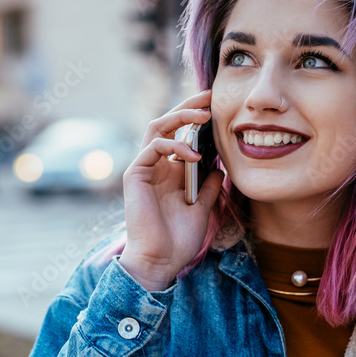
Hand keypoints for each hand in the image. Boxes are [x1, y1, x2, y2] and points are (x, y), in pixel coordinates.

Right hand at [119, 88, 225, 290]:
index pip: (180, 134)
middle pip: (168, 123)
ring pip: (157, 127)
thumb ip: (209, 186)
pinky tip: (193, 154)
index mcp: (169, 170)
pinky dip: (174, 145)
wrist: (160, 261)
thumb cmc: (178, 239)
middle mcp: (155, 165)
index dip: (195, 117)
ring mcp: (143, 168)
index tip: (216, 104)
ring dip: (181, 117)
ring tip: (205, 116)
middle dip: (188, 106)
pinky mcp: (135, 174)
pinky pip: (153, 147)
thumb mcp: (202, 207)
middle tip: (210, 95)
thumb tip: (220, 167)